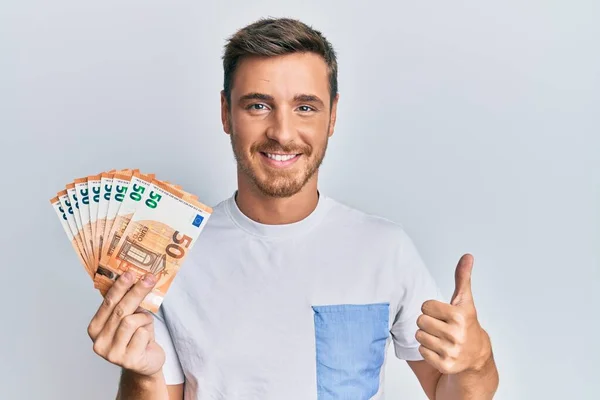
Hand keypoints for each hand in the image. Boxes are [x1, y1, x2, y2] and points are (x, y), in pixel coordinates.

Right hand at [87, 271, 164, 376]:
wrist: (147, 363)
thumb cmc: (137, 337)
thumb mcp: (129, 317)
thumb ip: (126, 303)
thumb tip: (135, 278)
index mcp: (95, 328)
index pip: (107, 303)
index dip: (119, 287)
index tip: (130, 273)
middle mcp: (99, 342)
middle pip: (120, 310)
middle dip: (136, 292)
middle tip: (149, 278)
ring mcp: (112, 353)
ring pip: (131, 321)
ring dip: (144, 318)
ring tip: (146, 323)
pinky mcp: (127, 361)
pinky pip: (142, 334)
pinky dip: (148, 332)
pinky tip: (146, 340)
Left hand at [415, 254, 490, 374]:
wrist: (476, 355)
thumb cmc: (466, 323)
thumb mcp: (464, 300)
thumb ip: (462, 277)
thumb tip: (467, 256)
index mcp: (459, 316)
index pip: (425, 306)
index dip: (431, 308)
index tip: (443, 313)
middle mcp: (457, 334)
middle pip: (420, 321)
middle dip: (428, 322)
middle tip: (441, 326)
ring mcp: (451, 351)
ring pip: (419, 336)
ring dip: (426, 336)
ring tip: (440, 338)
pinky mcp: (445, 365)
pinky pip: (422, 352)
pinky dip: (427, 351)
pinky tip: (440, 349)